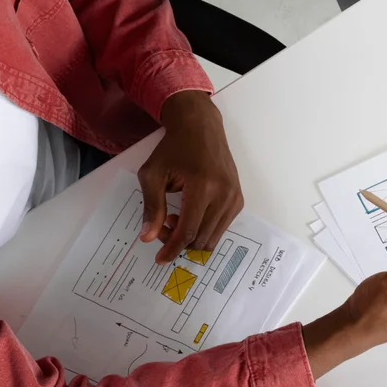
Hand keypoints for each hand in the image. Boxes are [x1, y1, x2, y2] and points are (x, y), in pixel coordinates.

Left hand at [138, 91, 242, 263]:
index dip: (172, 248)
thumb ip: (151, 207)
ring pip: (213, 237)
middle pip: (201, 239)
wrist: (200, 127)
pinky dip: (204, 230)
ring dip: (191, 237)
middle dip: (179, 242)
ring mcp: (234, 198)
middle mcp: (224, 195)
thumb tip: (148, 237)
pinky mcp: (238, 199)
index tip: (160, 259)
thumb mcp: (153, 174)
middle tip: (163, 228)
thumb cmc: (173, 148)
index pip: (187, 231)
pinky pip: (221, 228)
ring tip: (175, 218)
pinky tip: (190, 214)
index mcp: (202, 187)